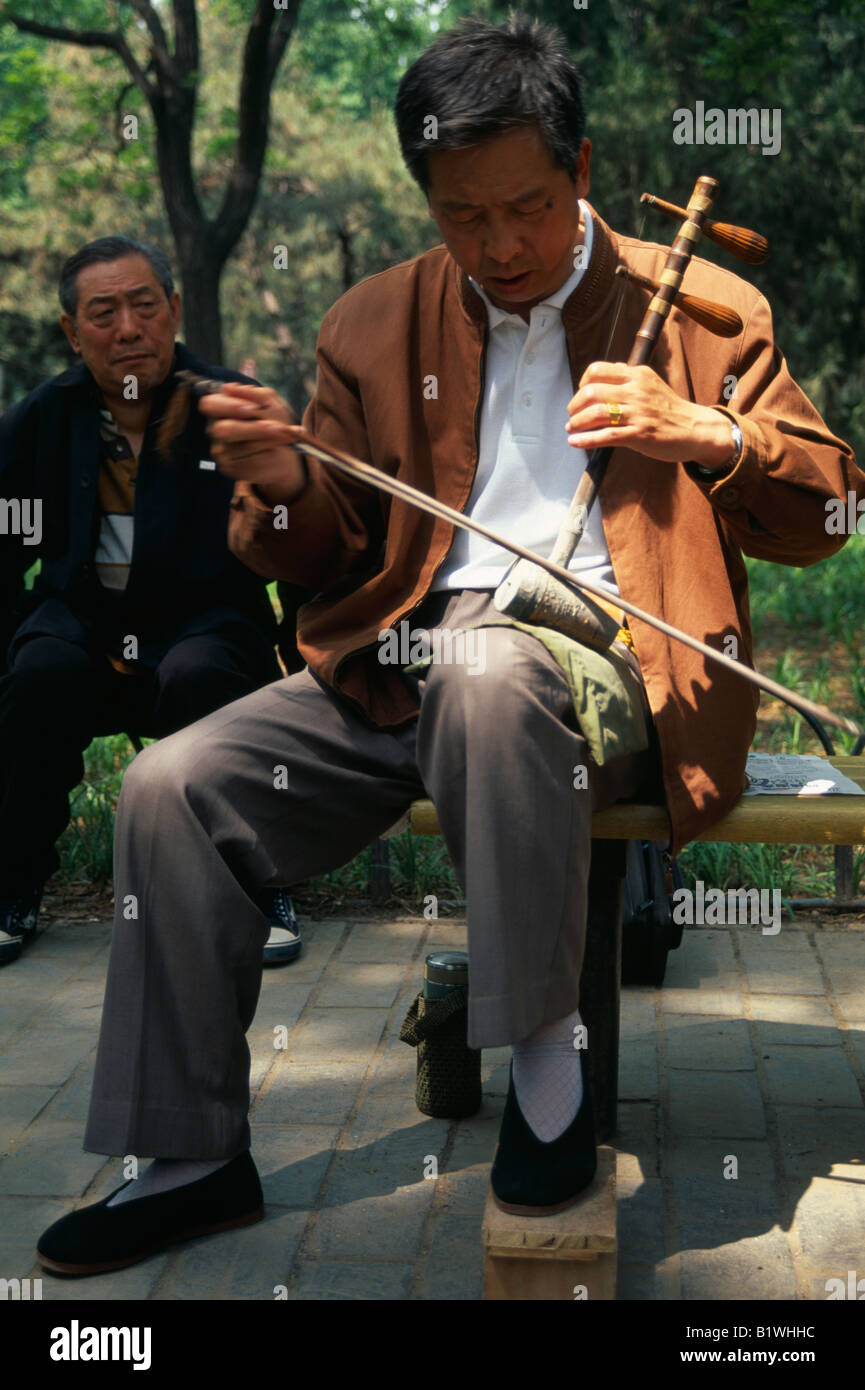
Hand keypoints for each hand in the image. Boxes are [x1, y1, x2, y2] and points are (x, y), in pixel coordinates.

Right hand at [197, 382, 306, 502]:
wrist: (286, 450)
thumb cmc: (275, 421)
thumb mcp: (271, 403)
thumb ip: (254, 395)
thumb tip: (230, 388)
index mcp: (221, 408)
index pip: (209, 404)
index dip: (228, 406)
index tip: (252, 408)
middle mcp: (216, 429)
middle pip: (223, 430)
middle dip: (253, 429)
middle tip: (277, 428)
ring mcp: (221, 451)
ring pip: (239, 448)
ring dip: (267, 442)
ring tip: (286, 436)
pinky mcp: (229, 468)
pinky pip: (247, 463)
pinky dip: (267, 455)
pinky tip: (278, 450)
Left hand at [565, 362, 733, 469]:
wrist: (695, 428)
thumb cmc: (669, 409)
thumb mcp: (650, 384)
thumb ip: (627, 378)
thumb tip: (603, 374)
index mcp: (637, 374)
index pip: (597, 370)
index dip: (582, 383)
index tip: (581, 395)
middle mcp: (636, 390)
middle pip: (591, 392)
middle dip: (575, 406)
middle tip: (572, 415)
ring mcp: (638, 412)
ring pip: (596, 413)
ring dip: (577, 423)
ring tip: (572, 429)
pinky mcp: (639, 434)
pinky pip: (606, 436)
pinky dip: (585, 440)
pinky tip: (575, 442)